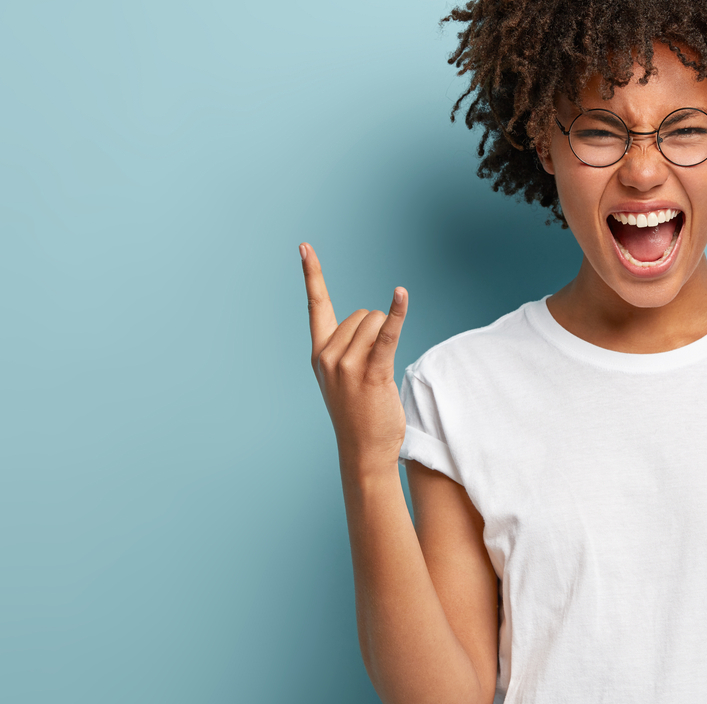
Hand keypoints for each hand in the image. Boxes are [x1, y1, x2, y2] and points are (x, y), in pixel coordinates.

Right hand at [301, 243, 409, 465]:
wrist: (363, 453)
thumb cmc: (358, 415)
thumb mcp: (342, 378)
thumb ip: (347, 349)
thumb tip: (374, 319)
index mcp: (319, 354)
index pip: (315, 305)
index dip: (312, 274)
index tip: (304, 247)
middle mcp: (328, 356)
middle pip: (361, 314)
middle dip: (375, 330)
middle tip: (374, 368)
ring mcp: (347, 365)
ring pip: (375, 322)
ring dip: (387, 336)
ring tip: (382, 372)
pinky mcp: (371, 373)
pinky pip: (387, 334)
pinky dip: (397, 313)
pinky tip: (401, 294)